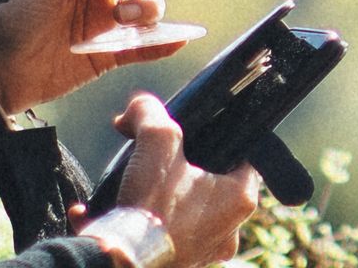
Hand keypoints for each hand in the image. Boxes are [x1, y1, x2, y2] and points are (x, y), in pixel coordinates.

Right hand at [109, 93, 260, 267]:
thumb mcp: (156, 145)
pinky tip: (112, 208)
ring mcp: (204, 249)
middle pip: (212, 182)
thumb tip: (140, 105)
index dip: (219, 137)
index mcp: (240, 197)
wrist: (123, 262)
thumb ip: (151, 114)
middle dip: (181, 166)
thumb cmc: (151, 209)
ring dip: (158, 194)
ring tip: (134, 183)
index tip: (194, 130)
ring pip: (186, 210)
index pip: (245, 155)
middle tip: (155, 156)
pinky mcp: (178, 261)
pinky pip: (162, 233)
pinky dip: (141, 221)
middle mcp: (229, 228)